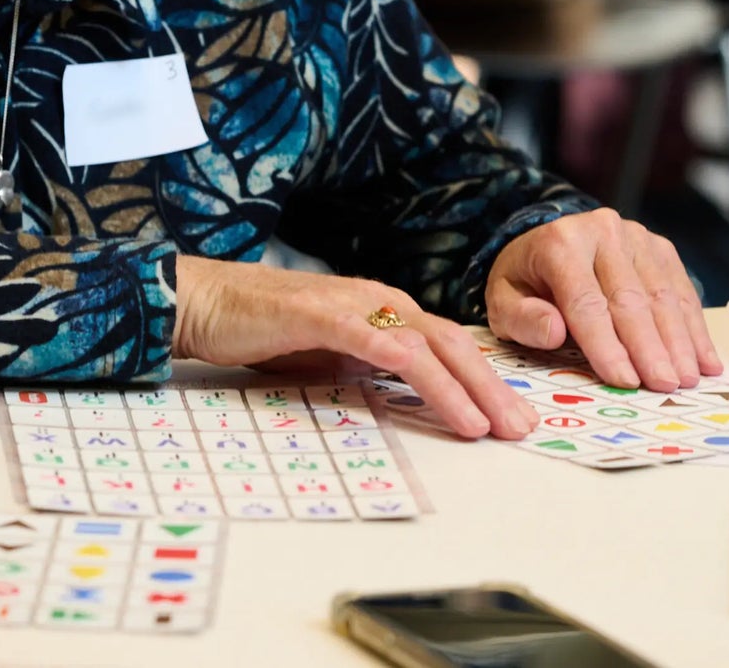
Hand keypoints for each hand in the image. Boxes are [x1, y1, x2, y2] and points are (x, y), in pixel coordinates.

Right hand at [173, 256, 539, 440]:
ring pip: (424, 344)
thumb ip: (369, 366)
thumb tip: (410, 395)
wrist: (205, 300)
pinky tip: (438, 393)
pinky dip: (412, 367)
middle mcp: (376, 300)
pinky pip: (376, 343)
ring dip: (464, 386)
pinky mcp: (321, 315)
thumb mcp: (329, 354)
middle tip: (523, 428)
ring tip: (491, 425)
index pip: (448, 345)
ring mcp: (351, 305)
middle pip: (451, 343)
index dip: (487, 380)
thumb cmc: (262, 329)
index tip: (515, 418)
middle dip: (492, 386)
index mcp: (381, 309)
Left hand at [485, 208, 721, 391]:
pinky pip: (681, 290)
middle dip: (649, 347)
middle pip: (629, 298)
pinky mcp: (659, 247)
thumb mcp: (503, 301)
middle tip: (665, 386)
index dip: (605, 344)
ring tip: (687, 379)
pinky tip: (705, 360)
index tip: (624, 379)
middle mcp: (600, 230)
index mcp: (559, 243)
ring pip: (662, 294)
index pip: (585, 301)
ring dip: (678, 341)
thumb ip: (522, 318)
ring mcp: (635, 236)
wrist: (545, 246)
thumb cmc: (526, 283)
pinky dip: (694, 328)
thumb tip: (555, 331)